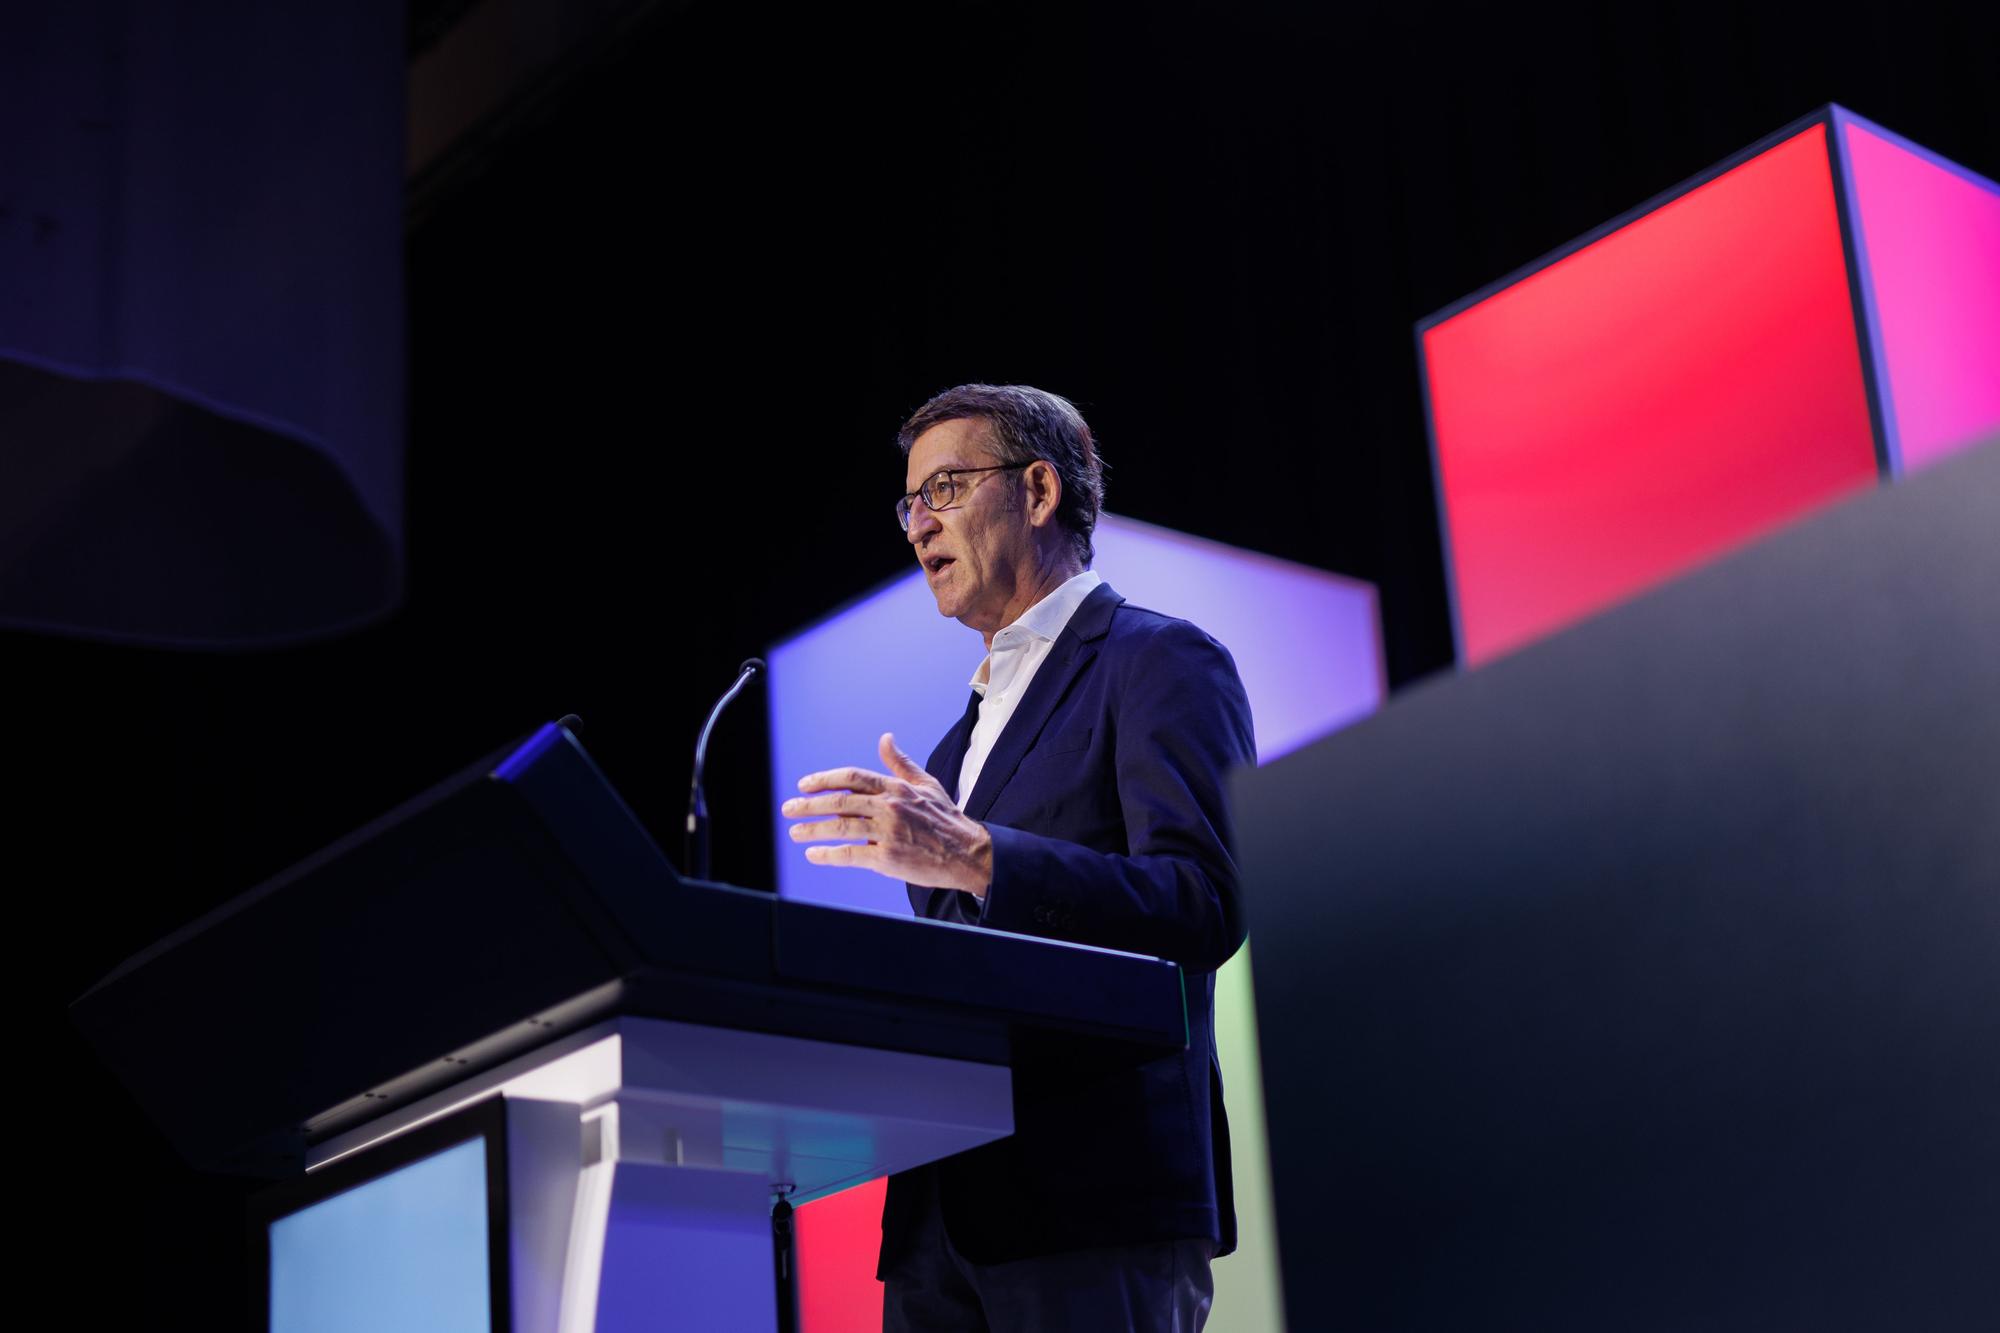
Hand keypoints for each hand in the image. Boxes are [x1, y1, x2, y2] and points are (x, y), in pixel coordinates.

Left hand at [782, 733, 993, 896]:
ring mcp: (888, 833)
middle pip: (839, 802)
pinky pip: (850, 854)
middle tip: (788, 808)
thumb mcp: (926, 784)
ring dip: (812, 829)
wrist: (967, 853)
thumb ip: (900, 763)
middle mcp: (890, 807)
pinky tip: (814, 854)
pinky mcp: (887, 858)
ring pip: (840, 827)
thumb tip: (885, 738)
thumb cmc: (946, 818)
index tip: (805, 784)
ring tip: (795, 832)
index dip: (825, 779)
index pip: (852, 777)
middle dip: (809, 805)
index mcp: (896, 788)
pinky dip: (828, 855)